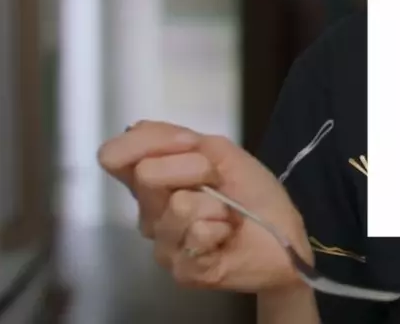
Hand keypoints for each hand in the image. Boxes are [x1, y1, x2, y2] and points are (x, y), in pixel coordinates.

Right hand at [98, 120, 309, 292]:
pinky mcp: (182, 270)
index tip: (188, 143)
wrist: (286, 237)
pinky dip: (223, 228)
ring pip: (178, 206)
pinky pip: (198, 235)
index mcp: (154, 183)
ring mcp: (163, 245)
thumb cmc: (253, 194)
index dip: (145, 142)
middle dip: (196, 167)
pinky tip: (227, 237)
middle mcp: (150, 214)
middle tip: (220, 183)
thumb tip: (137, 129)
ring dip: (216, 204)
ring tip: (228, 216)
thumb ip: (178, 138)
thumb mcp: (221, 152)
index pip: (113, 157)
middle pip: (146, 175)